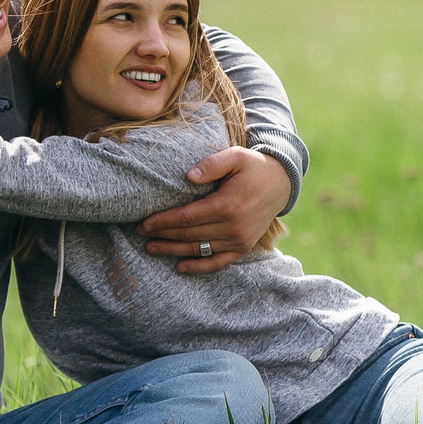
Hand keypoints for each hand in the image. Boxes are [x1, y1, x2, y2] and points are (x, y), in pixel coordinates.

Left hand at [137, 147, 293, 273]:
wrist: (282, 183)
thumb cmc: (253, 167)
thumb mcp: (235, 156)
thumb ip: (212, 164)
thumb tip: (188, 176)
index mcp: (227, 205)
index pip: (187, 218)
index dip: (163, 221)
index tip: (144, 222)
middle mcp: (233, 227)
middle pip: (189, 235)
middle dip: (162, 235)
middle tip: (141, 233)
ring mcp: (239, 240)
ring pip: (199, 249)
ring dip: (173, 251)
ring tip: (151, 248)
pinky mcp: (243, 247)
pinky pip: (218, 262)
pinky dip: (199, 267)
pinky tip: (181, 267)